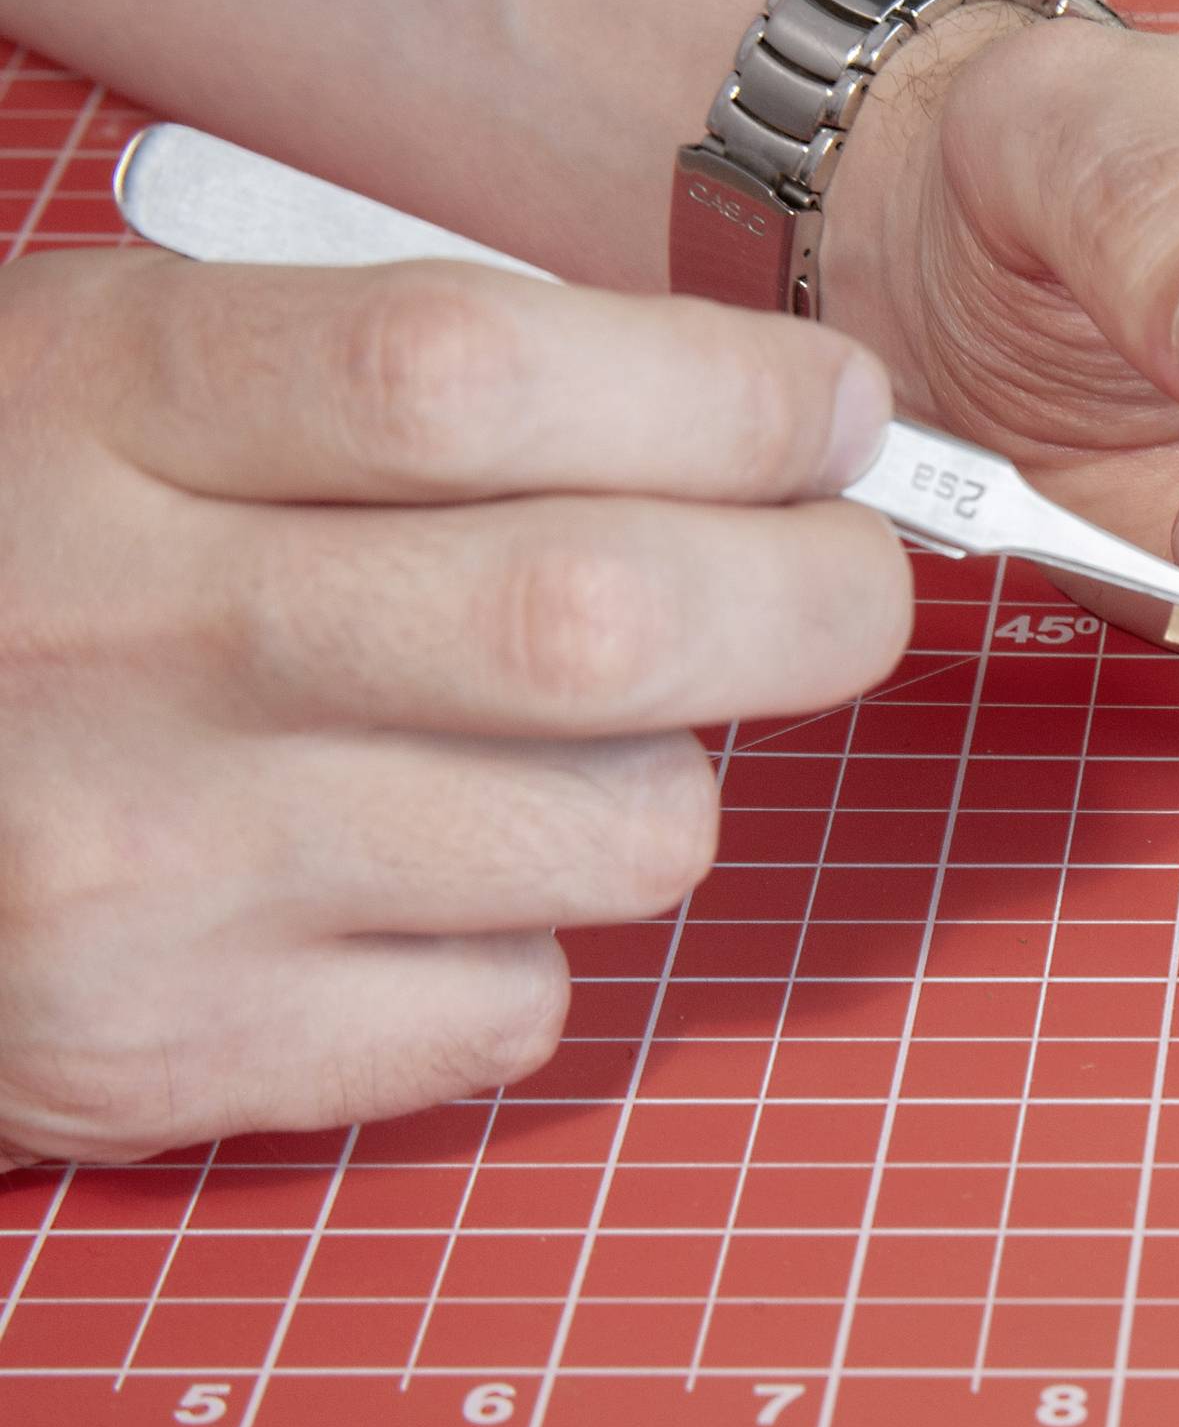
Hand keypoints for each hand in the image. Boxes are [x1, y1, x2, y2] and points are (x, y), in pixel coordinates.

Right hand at [0, 253, 911, 1165]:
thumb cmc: (17, 546)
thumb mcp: (135, 374)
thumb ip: (424, 383)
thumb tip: (779, 425)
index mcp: (108, 408)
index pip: (468, 378)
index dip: (720, 391)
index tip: (834, 409)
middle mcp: (125, 640)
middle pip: (595, 619)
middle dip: (816, 592)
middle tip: (846, 572)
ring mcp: (150, 869)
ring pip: (618, 831)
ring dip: (663, 776)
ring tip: (551, 738)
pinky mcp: (173, 1051)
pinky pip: (521, 1001)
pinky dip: (532, 937)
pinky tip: (416, 875)